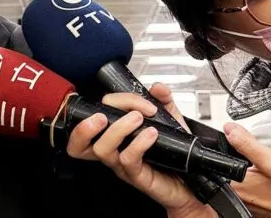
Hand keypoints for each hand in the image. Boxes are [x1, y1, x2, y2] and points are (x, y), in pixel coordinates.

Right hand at [65, 84, 214, 216]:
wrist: (190, 183)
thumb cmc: (174, 155)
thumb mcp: (170, 121)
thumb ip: (163, 101)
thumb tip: (157, 87)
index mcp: (115, 134)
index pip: (98, 113)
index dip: (117, 100)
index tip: (141, 101)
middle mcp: (114, 149)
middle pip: (80, 141)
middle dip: (85, 125)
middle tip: (103, 115)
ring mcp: (122, 163)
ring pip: (101, 149)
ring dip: (117, 129)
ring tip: (137, 119)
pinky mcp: (136, 175)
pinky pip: (127, 159)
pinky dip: (138, 143)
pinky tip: (151, 135)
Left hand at [226, 122, 270, 217]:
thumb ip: (247, 145)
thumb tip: (229, 129)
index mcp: (234, 185)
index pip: (218, 163)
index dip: (226, 153)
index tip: (241, 153)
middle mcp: (235, 196)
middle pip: (226, 170)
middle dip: (238, 162)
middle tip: (257, 165)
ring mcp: (242, 202)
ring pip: (236, 178)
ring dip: (244, 173)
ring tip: (261, 174)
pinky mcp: (250, 205)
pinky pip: (244, 188)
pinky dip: (251, 183)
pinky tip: (262, 181)